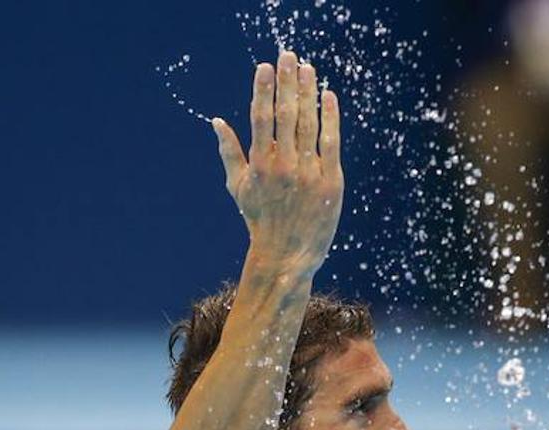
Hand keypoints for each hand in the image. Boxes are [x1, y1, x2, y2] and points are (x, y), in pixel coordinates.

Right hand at [212, 50, 343, 274]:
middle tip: (289, 55)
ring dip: (309, 93)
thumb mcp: (239, 187)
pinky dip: (331, 118)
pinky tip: (328, 97)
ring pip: (309, 124)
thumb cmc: (260, 219)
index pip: (261, 119)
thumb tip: (216, 121)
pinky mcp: (331, 181)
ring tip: (308, 69)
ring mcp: (310, 173)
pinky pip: (332, 143)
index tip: (265, 67)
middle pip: (286, 114)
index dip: (263, 90)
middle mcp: (285, 166)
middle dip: (287, 82)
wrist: (288, 255)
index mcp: (260, 165)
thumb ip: (229, 152)